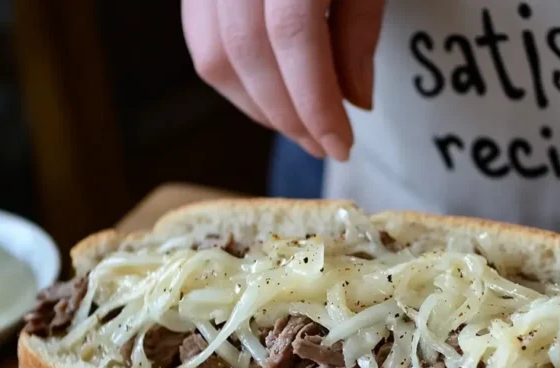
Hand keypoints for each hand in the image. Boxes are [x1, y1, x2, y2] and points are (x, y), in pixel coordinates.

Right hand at [182, 0, 384, 160]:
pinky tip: (267, 97)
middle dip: (288, 115)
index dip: (315, 102)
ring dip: (258, 106)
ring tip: (298, 126)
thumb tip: (356, 102)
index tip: (340, 145)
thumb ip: (360, 30)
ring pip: (214, 54)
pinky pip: (200, 39)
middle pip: (247, 52)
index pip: (292, 37)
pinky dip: (233, 81)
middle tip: (322, 145)